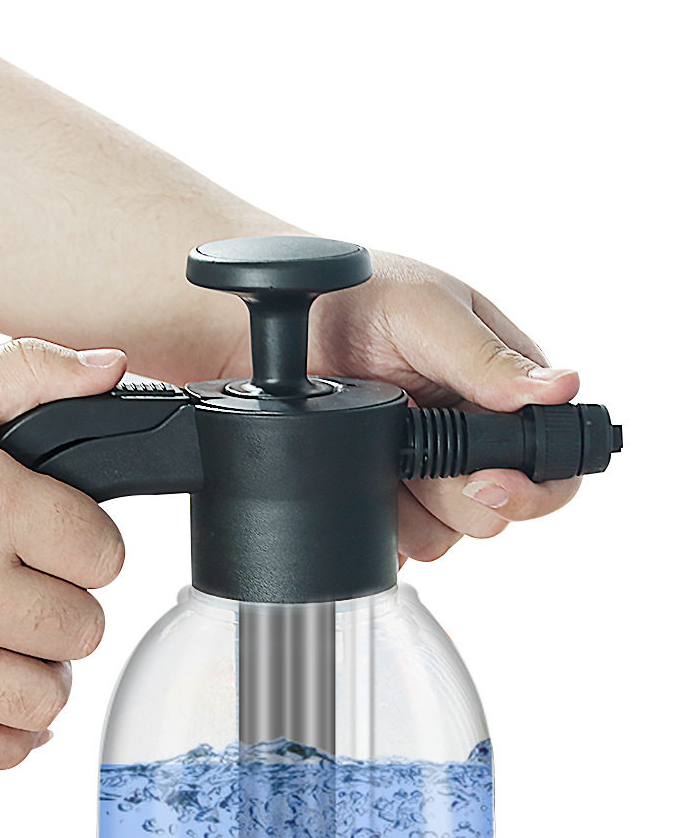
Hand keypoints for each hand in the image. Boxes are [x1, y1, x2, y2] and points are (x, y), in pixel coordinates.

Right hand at [0, 339, 126, 768]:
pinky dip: (7, 736)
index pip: (102, 553)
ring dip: (43, 667)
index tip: (62, 530)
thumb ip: (26, 374)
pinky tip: (2, 699)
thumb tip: (106, 369)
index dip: (88, 538)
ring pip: (44, 696)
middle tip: (35, 577)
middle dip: (67, 600)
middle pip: (81, 627)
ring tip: (19, 634)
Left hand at [309, 252, 580, 561]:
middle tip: (410, 448)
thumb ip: (487, 358)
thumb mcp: (424, 312)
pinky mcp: (386, 497)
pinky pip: (394, 542)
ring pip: (444, 535)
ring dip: (405, 504)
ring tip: (373, 447)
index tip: (485, 481)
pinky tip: (354, 476)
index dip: (532, 488)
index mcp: (507, 390)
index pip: (554, 464)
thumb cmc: (356, 295)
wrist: (275, 325)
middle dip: (451, 492)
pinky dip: (372, 521)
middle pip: (496, 512)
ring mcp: (428, 473)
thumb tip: (562, 387)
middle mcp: (475, 438)